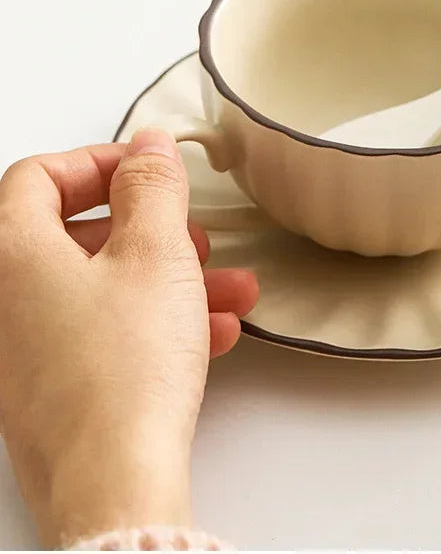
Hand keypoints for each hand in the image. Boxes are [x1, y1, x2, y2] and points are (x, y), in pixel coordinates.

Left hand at [0, 129, 258, 547]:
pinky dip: (151, 325)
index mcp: (11, 253)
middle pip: (73, 235)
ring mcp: (19, 354)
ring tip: (226, 291)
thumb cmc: (124, 372)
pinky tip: (209, 335)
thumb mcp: (157, 253)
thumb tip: (148, 146)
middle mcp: (3, 301)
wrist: (114, 487)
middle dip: (149, 230)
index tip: (147, 170)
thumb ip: (153, 187)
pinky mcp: (47, 395)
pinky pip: (99, 337)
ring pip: (97, 290)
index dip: (99, 162)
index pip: (38, 176)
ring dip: (166, 281)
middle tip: (191, 234)